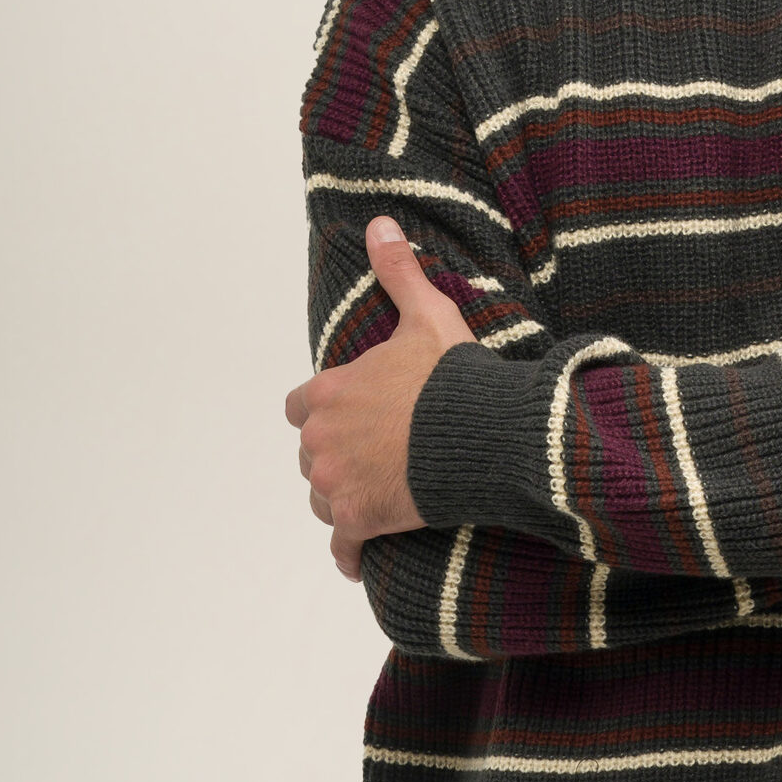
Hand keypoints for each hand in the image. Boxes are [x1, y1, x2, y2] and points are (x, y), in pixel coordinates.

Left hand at [286, 217, 474, 579]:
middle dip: (335, 458)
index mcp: (328, 391)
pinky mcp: (358, 521)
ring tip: (374, 500)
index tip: (349, 419)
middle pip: (311, 455)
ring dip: (342, 499)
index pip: (298, 408)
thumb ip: (399, 272)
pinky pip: (342, 546)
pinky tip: (359, 558)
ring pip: (323, 498)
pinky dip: (350, 553)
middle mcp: (320, 438)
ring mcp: (336, 482)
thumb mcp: (428, 316)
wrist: (482, 435)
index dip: (322, 414)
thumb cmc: (455, 377)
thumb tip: (380, 223)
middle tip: (374, 459)